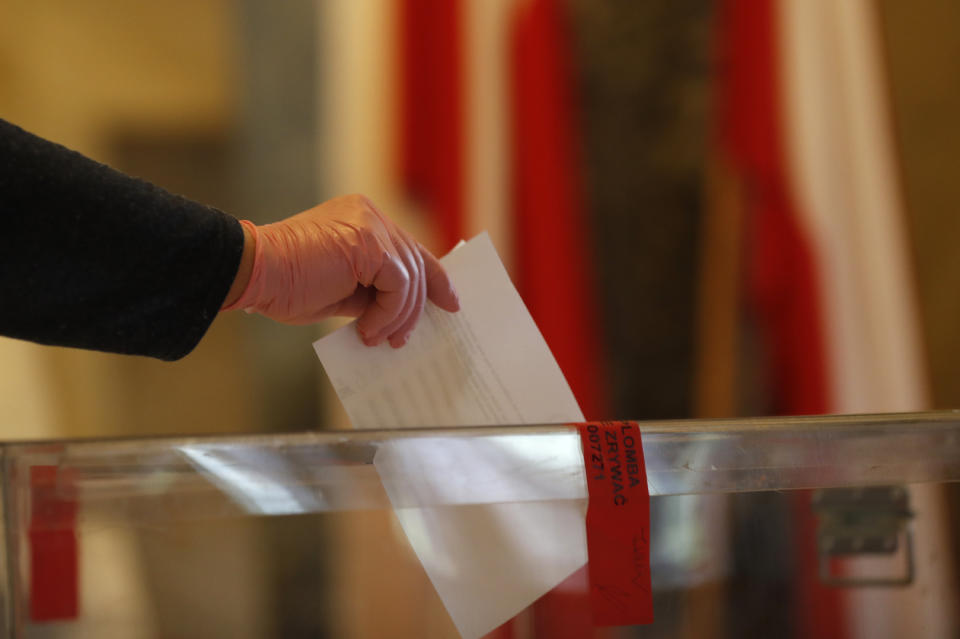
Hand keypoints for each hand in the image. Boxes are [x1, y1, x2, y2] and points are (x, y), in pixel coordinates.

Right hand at [223, 194, 459, 346]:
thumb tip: (403, 314)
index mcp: (364, 220)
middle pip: (416, 264)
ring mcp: (370, 225)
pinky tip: (368, 329)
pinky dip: (389, 313)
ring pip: (410, 277)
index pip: (411, 250)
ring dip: (398, 317)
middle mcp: (371, 216)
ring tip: (379, 339)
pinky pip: (398, 285)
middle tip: (403, 340)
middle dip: (416, 308)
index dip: (435, 279)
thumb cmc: (288, 285)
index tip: (451, 303)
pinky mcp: (367, 242)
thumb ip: (373, 290)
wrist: (255, 274)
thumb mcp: (343, 288)